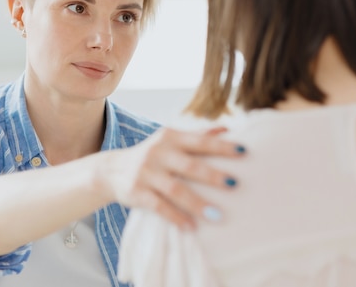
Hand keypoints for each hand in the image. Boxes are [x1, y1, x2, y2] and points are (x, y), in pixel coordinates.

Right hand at [100, 126, 244, 229]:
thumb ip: (198, 135)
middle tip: (235, 184)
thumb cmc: (152, 155)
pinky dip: (175, 217)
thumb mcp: (170, 141)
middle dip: (212, 175)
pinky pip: (159, 207)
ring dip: (197, 203)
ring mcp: (146, 173)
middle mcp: (157, 152)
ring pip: (175, 189)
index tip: (244, 152)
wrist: (111, 170)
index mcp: (170, 137)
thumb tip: (228, 128)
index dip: (222, 146)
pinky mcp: (136, 192)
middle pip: (189, 165)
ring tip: (217, 216)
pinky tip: (191, 227)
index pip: (200, 141)